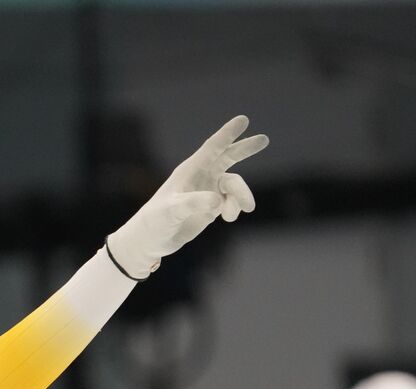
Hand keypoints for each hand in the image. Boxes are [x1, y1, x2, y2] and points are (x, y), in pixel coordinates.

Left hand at [105, 116, 268, 279]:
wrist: (150, 241)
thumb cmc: (155, 221)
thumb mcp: (172, 211)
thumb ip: (193, 203)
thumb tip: (218, 200)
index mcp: (190, 170)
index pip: (212, 147)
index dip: (228, 133)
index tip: (243, 120)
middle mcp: (201, 177)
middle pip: (228, 157)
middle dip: (245, 148)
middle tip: (265, 139)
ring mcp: (207, 191)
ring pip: (234, 186)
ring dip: (241, 196)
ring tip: (242, 211)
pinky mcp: (211, 207)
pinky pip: (232, 202)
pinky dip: (234, 209)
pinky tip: (228, 218)